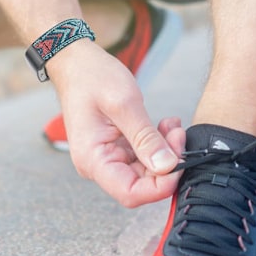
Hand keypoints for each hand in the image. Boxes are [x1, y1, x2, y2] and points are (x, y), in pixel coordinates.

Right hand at [48, 40, 184, 206]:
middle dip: (166, 164)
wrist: (75, 62)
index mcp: (93, 160)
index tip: (179, 161)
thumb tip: (168, 166)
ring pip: (146, 171)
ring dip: (165, 152)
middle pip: (142, 184)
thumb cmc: (91, 77)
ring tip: (172, 126)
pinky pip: (143, 157)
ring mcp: (107, 157)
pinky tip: (165, 126)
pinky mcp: (116, 148)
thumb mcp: (124, 104)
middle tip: (178, 134)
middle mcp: (98, 165)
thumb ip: (146, 138)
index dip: (160, 185)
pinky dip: (158, 144)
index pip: (131, 193)